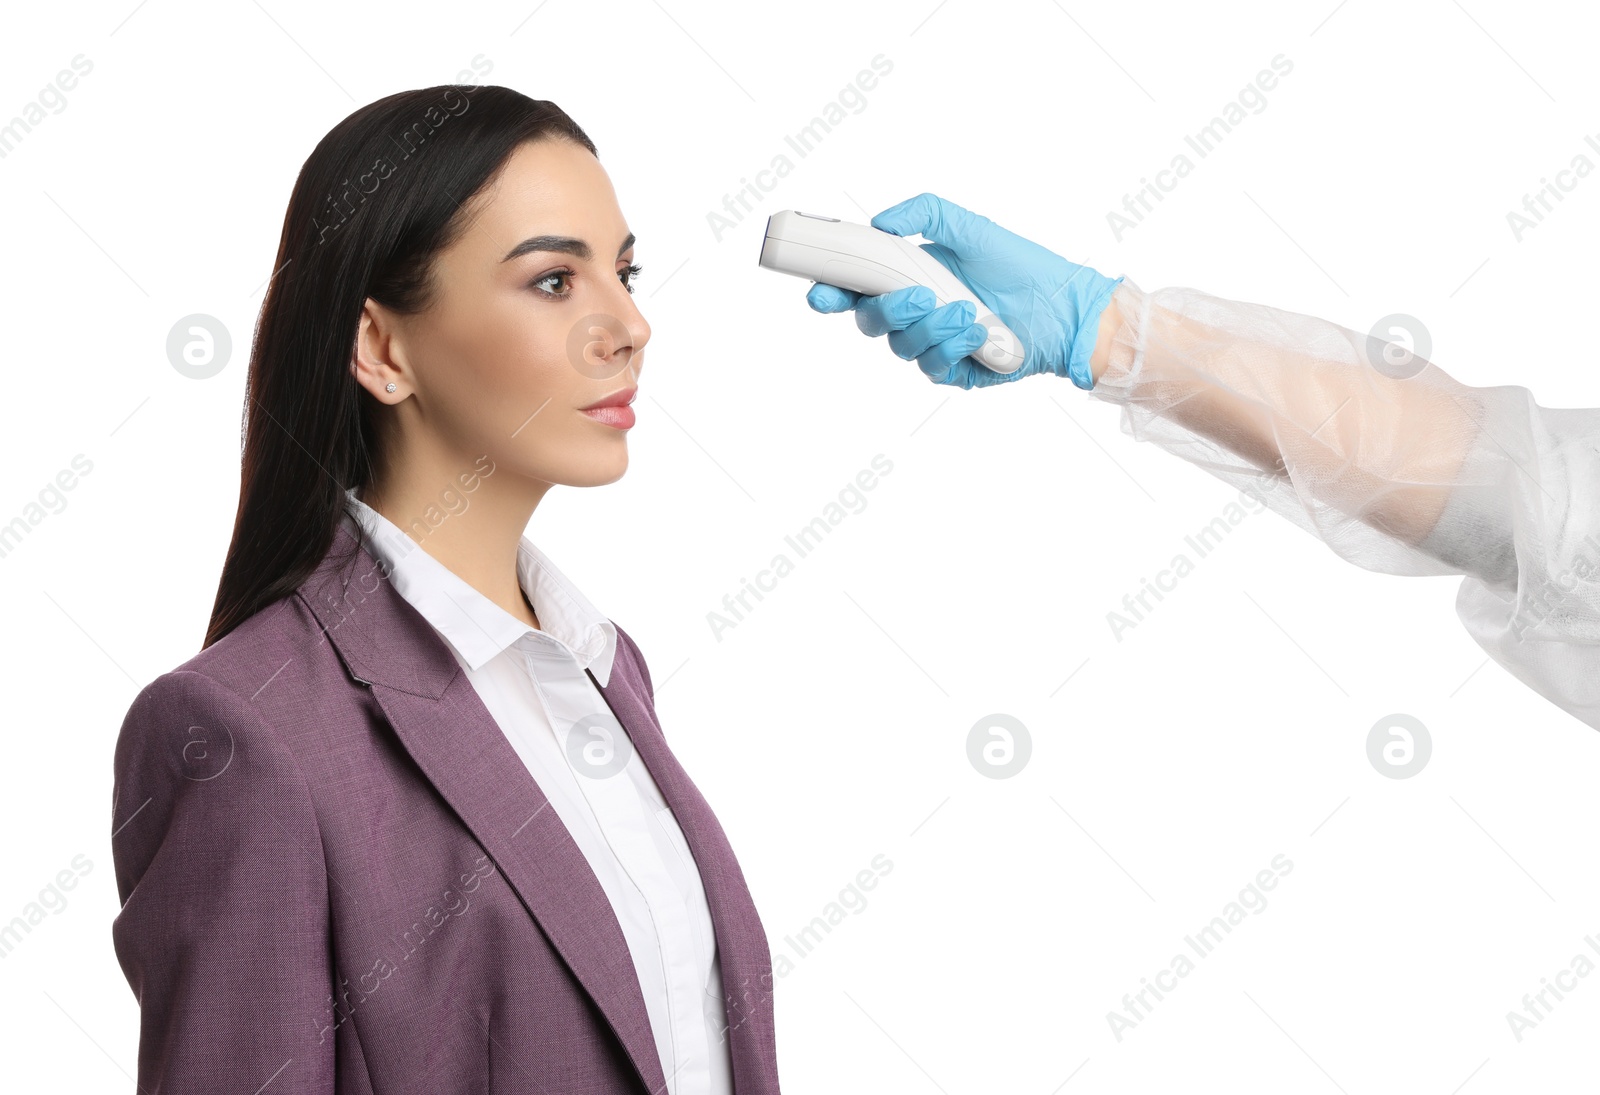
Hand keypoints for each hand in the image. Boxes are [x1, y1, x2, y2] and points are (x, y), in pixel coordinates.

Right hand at [805, 192, 1121, 389]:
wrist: (1063, 304)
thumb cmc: (1019, 265)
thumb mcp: (970, 227)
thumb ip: (925, 212)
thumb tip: (880, 221)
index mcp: (907, 280)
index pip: (854, 291)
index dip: (830, 294)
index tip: (821, 293)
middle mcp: (915, 315)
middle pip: (869, 323)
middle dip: (887, 310)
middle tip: (920, 295)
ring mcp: (933, 345)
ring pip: (901, 347)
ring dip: (931, 327)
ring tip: (966, 310)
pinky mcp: (956, 371)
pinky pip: (933, 367)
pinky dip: (952, 347)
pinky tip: (978, 330)